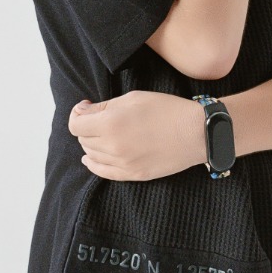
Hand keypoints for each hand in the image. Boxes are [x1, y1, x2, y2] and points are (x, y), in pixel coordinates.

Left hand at [69, 92, 205, 180]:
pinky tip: (91, 158)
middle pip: (83, 139)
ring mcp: (122, 163)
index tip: (86, 108)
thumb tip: (83, 112)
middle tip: (97, 118)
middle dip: (86, 127)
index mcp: (110, 123)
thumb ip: (103, 106)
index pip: (76, 124)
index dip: (78, 113)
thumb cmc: (167, 110)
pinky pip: (104, 173)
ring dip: (92, 143)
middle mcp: (112, 146)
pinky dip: (94, 164)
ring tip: (102, 134)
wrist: (196, 133)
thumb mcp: (133, 98)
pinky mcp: (133, 174)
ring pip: (92, 155)